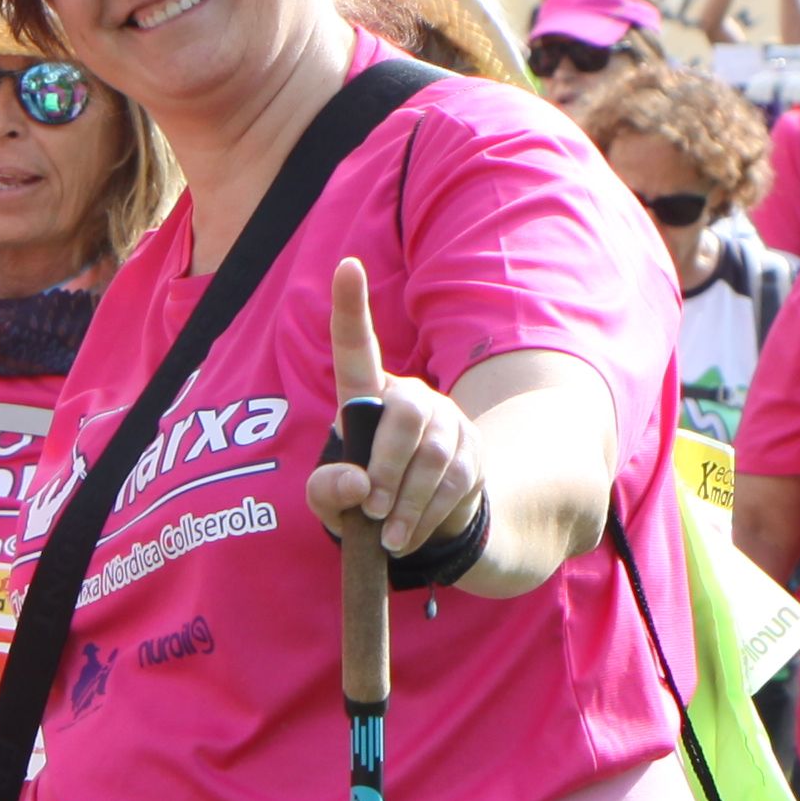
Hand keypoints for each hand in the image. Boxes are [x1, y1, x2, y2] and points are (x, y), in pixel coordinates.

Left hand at [302, 258, 478, 562]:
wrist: (420, 524)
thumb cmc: (363, 500)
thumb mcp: (331, 502)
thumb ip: (327, 492)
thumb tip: (360, 484)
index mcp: (365, 397)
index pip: (356, 347)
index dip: (350, 306)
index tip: (347, 265)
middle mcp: (409, 397)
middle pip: (404, 414)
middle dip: (387, 465)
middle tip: (372, 509)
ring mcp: (446, 421)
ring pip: (433, 452)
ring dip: (408, 499)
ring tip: (390, 534)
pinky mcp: (472, 451)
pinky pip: (454, 479)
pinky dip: (428, 511)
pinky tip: (408, 533)